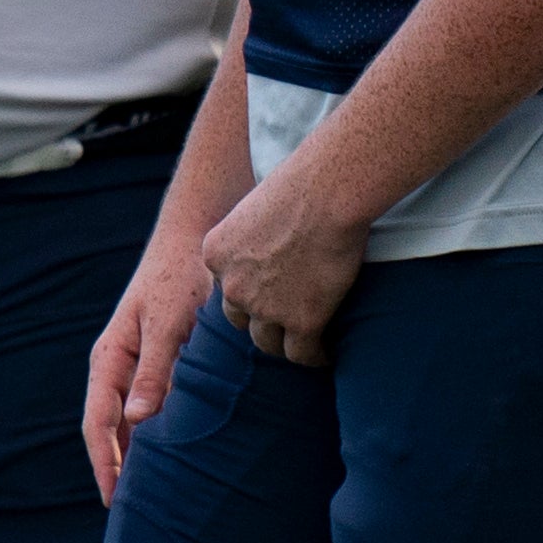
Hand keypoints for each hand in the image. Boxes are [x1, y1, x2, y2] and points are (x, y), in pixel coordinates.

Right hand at [81, 239, 209, 499]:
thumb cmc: (180, 278)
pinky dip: (160, 437)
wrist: (194, 240)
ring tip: (155, 498)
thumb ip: (154, 370)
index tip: (114, 500)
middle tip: (135, 515)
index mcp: (109, 359)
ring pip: (132, 424)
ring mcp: (138, 368)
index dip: (105, 464)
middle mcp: (118, 368)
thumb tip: (137, 421)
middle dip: (118, 471)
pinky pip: (155, 411)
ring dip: (140, 458)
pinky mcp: (163, 365)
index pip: (98, 423)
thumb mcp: (168, 323)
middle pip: (110, 431)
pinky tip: (178, 458)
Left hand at [196, 168, 367, 370]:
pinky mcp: (301, 321)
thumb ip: (252, 238)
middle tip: (286, 322)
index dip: (249, 291)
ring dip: (285, 344)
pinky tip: (327, 353)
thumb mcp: (254, 210)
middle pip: (241, 319)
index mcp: (215, 255)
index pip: (227, 286)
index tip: (270, 293)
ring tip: (307, 343)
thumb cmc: (301, 187)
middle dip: (261, 321)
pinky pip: (302, 353)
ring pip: (268, 343)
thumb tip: (269, 253)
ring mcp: (264, 307)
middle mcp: (232, 285)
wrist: (327, 192)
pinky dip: (316, 356)